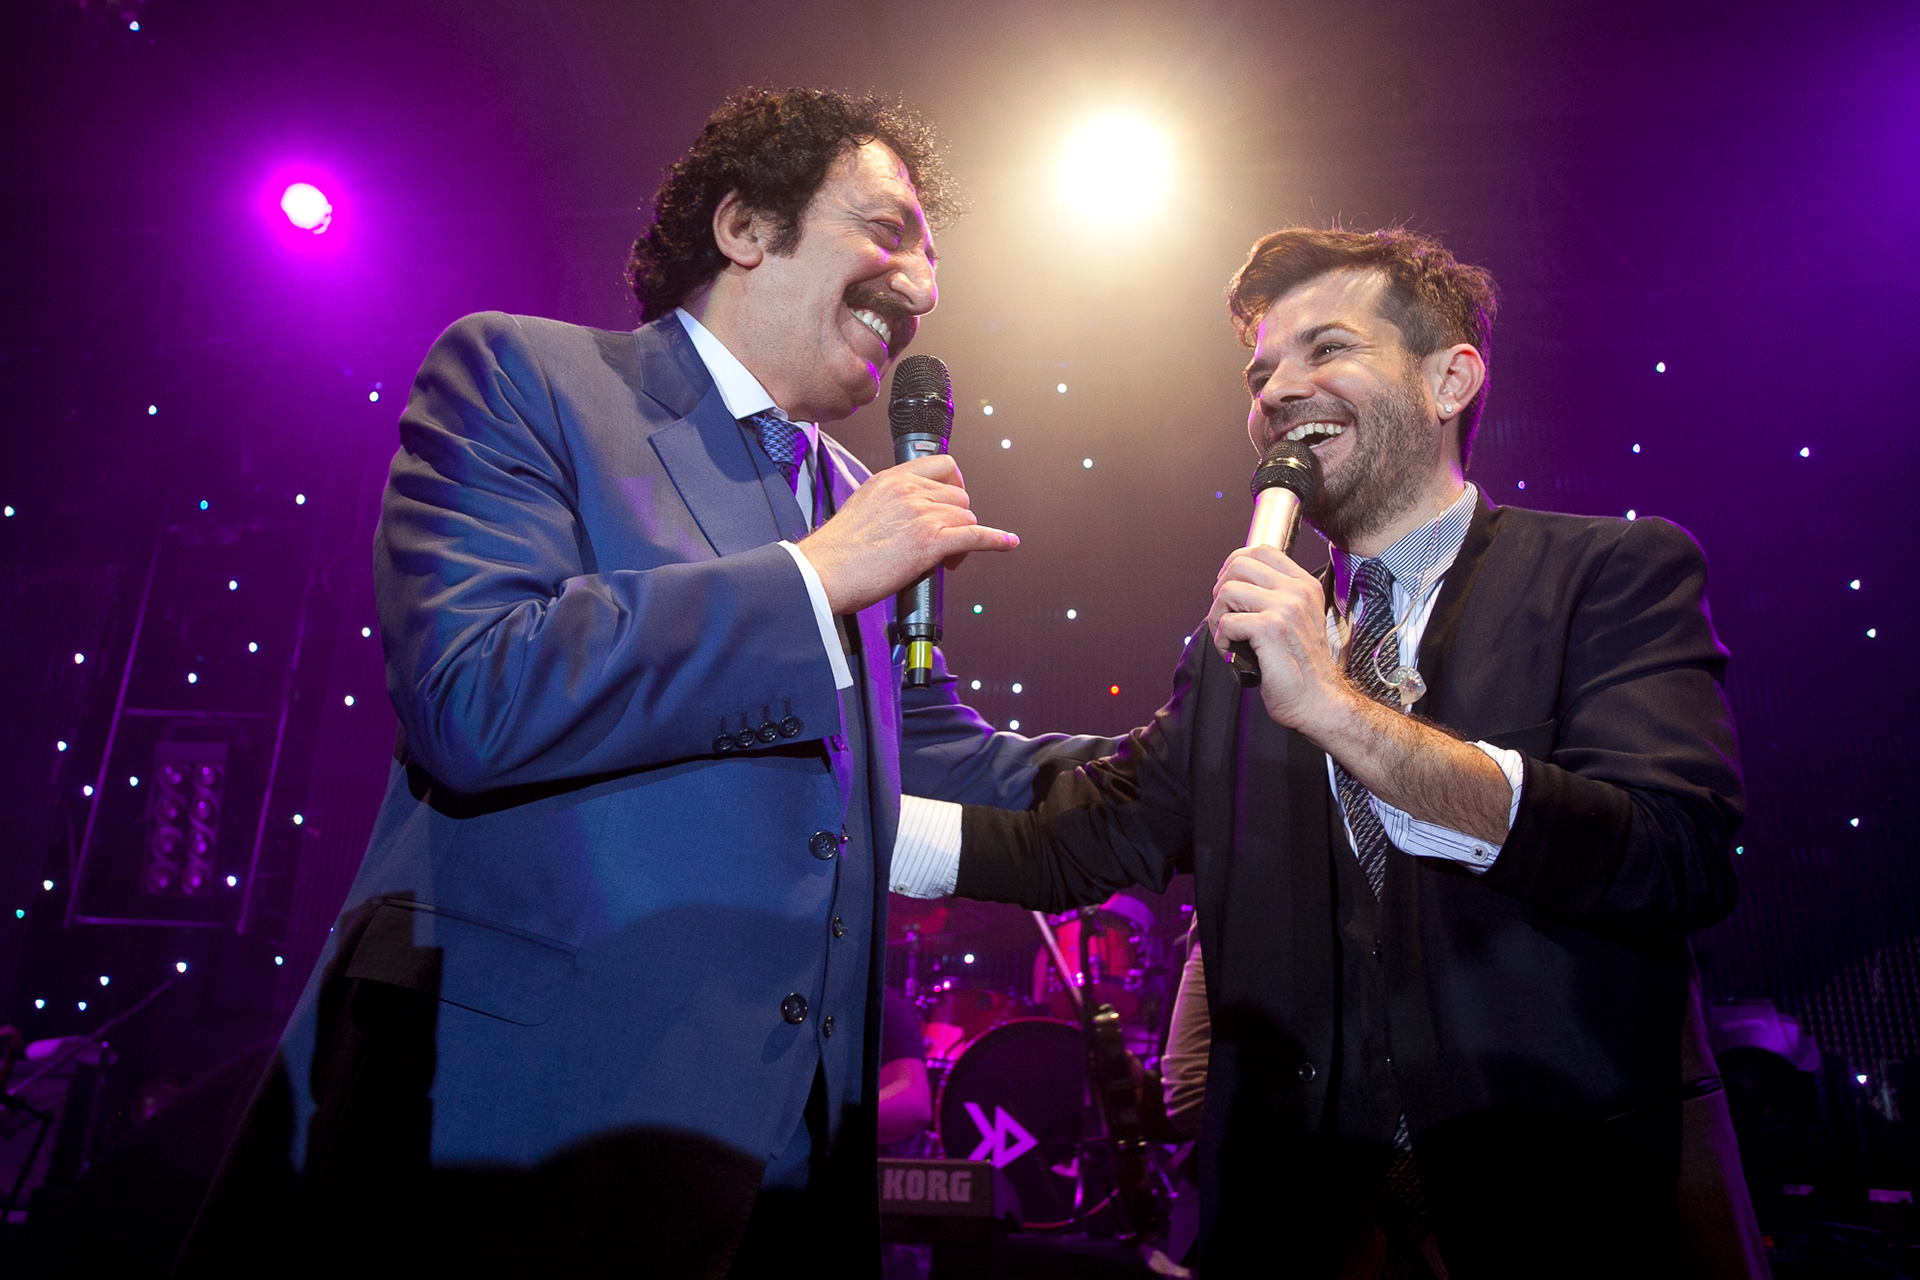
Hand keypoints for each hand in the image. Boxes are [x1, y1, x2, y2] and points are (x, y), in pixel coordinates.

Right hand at [798, 454, 1018, 613]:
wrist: (823, 572)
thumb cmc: (836, 551)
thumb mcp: (863, 508)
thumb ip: (890, 503)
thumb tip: (909, 518)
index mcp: (891, 479)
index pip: (941, 465)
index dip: (954, 485)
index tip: (952, 500)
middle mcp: (909, 491)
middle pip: (958, 495)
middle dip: (957, 518)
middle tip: (943, 541)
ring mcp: (921, 515)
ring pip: (967, 516)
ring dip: (963, 538)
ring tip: (945, 560)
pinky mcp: (931, 542)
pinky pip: (977, 535)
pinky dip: (996, 540)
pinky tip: (1006, 542)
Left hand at [1206, 546, 1353, 733]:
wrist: (1318, 700)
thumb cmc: (1302, 667)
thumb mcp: (1297, 620)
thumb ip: (1275, 597)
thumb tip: (1234, 583)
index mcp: (1304, 585)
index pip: (1262, 551)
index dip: (1235, 565)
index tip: (1229, 589)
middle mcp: (1297, 591)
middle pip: (1238, 565)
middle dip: (1221, 592)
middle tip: (1227, 617)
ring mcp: (1286, 608)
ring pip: (1227, 591)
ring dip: (1217, 617)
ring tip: (1230, 638)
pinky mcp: (1271, 629)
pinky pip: (1226, 622)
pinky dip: (1222, 641)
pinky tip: (1234, 653)